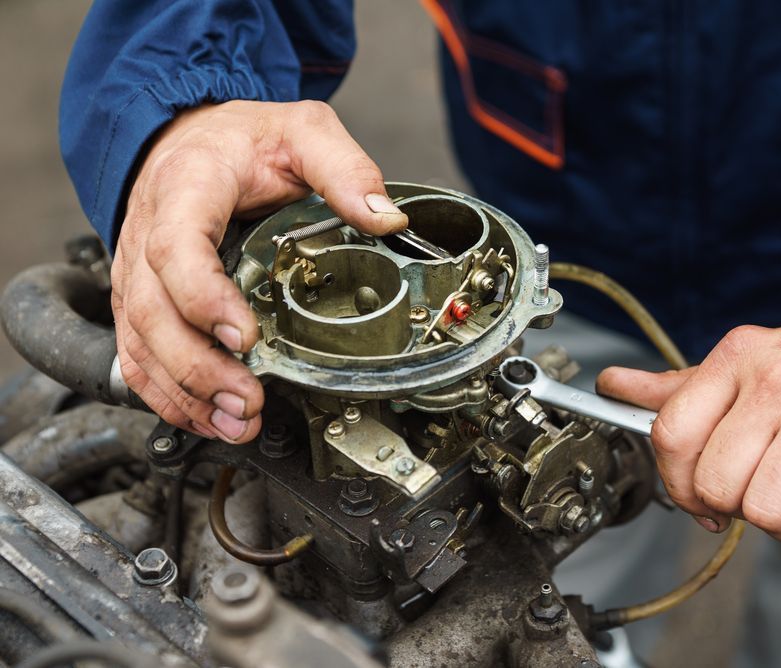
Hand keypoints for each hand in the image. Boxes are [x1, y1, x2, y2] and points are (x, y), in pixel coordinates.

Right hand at [113, 100, 406, 442]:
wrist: (191, 138)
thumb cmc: (242, 139)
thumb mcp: (303, 132)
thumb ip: (345, 169)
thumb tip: (388, 219)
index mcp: (186, 188)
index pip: (177, 248)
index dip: (205, 299)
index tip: (247, 337)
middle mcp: (148, 233)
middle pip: (152, 310)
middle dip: (197, 366)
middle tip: (245, 399)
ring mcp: (137, 271)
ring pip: (140, 341)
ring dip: (183, 391)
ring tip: (233, 422)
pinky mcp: (140, 299)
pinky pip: (137, 354)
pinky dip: (167, 393)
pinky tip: (206, 417)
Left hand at [597, 326, 780, 554]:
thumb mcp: (746, 368)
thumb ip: (678, 389)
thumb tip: (612, 385)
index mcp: (737, 358)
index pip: (671, 433)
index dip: (677, 482)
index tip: (698, 497)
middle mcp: (777, 381)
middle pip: (717, 483)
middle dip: (736, 506)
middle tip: (764, 490)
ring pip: (767, 509)